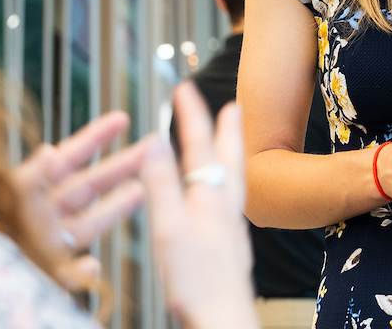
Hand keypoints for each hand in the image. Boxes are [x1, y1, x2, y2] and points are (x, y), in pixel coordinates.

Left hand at [13, 111, 150, 285]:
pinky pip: (69, 272)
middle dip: (120, 167)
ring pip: (89, 223)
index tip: (121, 119)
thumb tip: (49, 151)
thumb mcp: (1, 197)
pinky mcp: (42, 272)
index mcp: (27, 190)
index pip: (69, 158)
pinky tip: (94, 265)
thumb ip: (30, 178)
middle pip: (88, 187)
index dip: (96, 139)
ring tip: (143, 191)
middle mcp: (40, 214)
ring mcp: (44, 242)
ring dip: (116, 208)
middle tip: (151, 149)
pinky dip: (82, 270)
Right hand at [142, 82, 256, 328]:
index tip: (184, 87)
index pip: (199, 146)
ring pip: (235, 181)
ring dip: (232, 155)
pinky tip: (224, 200)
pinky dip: (229, 186)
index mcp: (209, 199)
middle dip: (228, 130)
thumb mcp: (170, 229)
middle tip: (234, 103)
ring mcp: (232, 229)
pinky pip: (232, 203)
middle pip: (230, 159)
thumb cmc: (197, 282)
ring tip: (233, 143)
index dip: (192, 116)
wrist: (224, 320)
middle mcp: (226, 209)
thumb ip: (162, 184)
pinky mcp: (232, 249)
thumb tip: (156, 141)